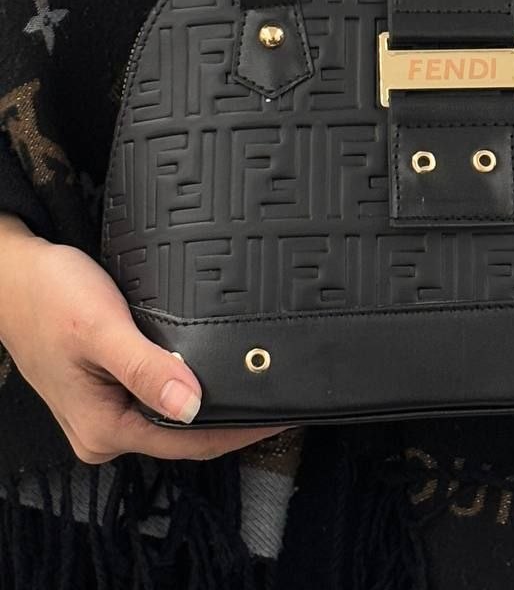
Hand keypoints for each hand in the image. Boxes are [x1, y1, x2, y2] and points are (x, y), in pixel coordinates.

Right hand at [0, 214, 288, 463]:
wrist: (14, 276)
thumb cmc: (49, 297)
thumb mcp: (101, 328)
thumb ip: (146, 369)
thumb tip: (193, 406)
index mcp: (102, 430)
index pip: (187, 443)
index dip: (238, 431)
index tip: (280, 414)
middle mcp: (104, 432)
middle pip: (184, 436)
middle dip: (232, 418)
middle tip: (281, 394)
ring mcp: (106, 413)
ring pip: (174, 415)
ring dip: (213, 401)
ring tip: (259, 381)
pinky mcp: (109, 391)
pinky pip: (160, 396)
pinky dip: (190, 385)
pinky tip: (216, 367)